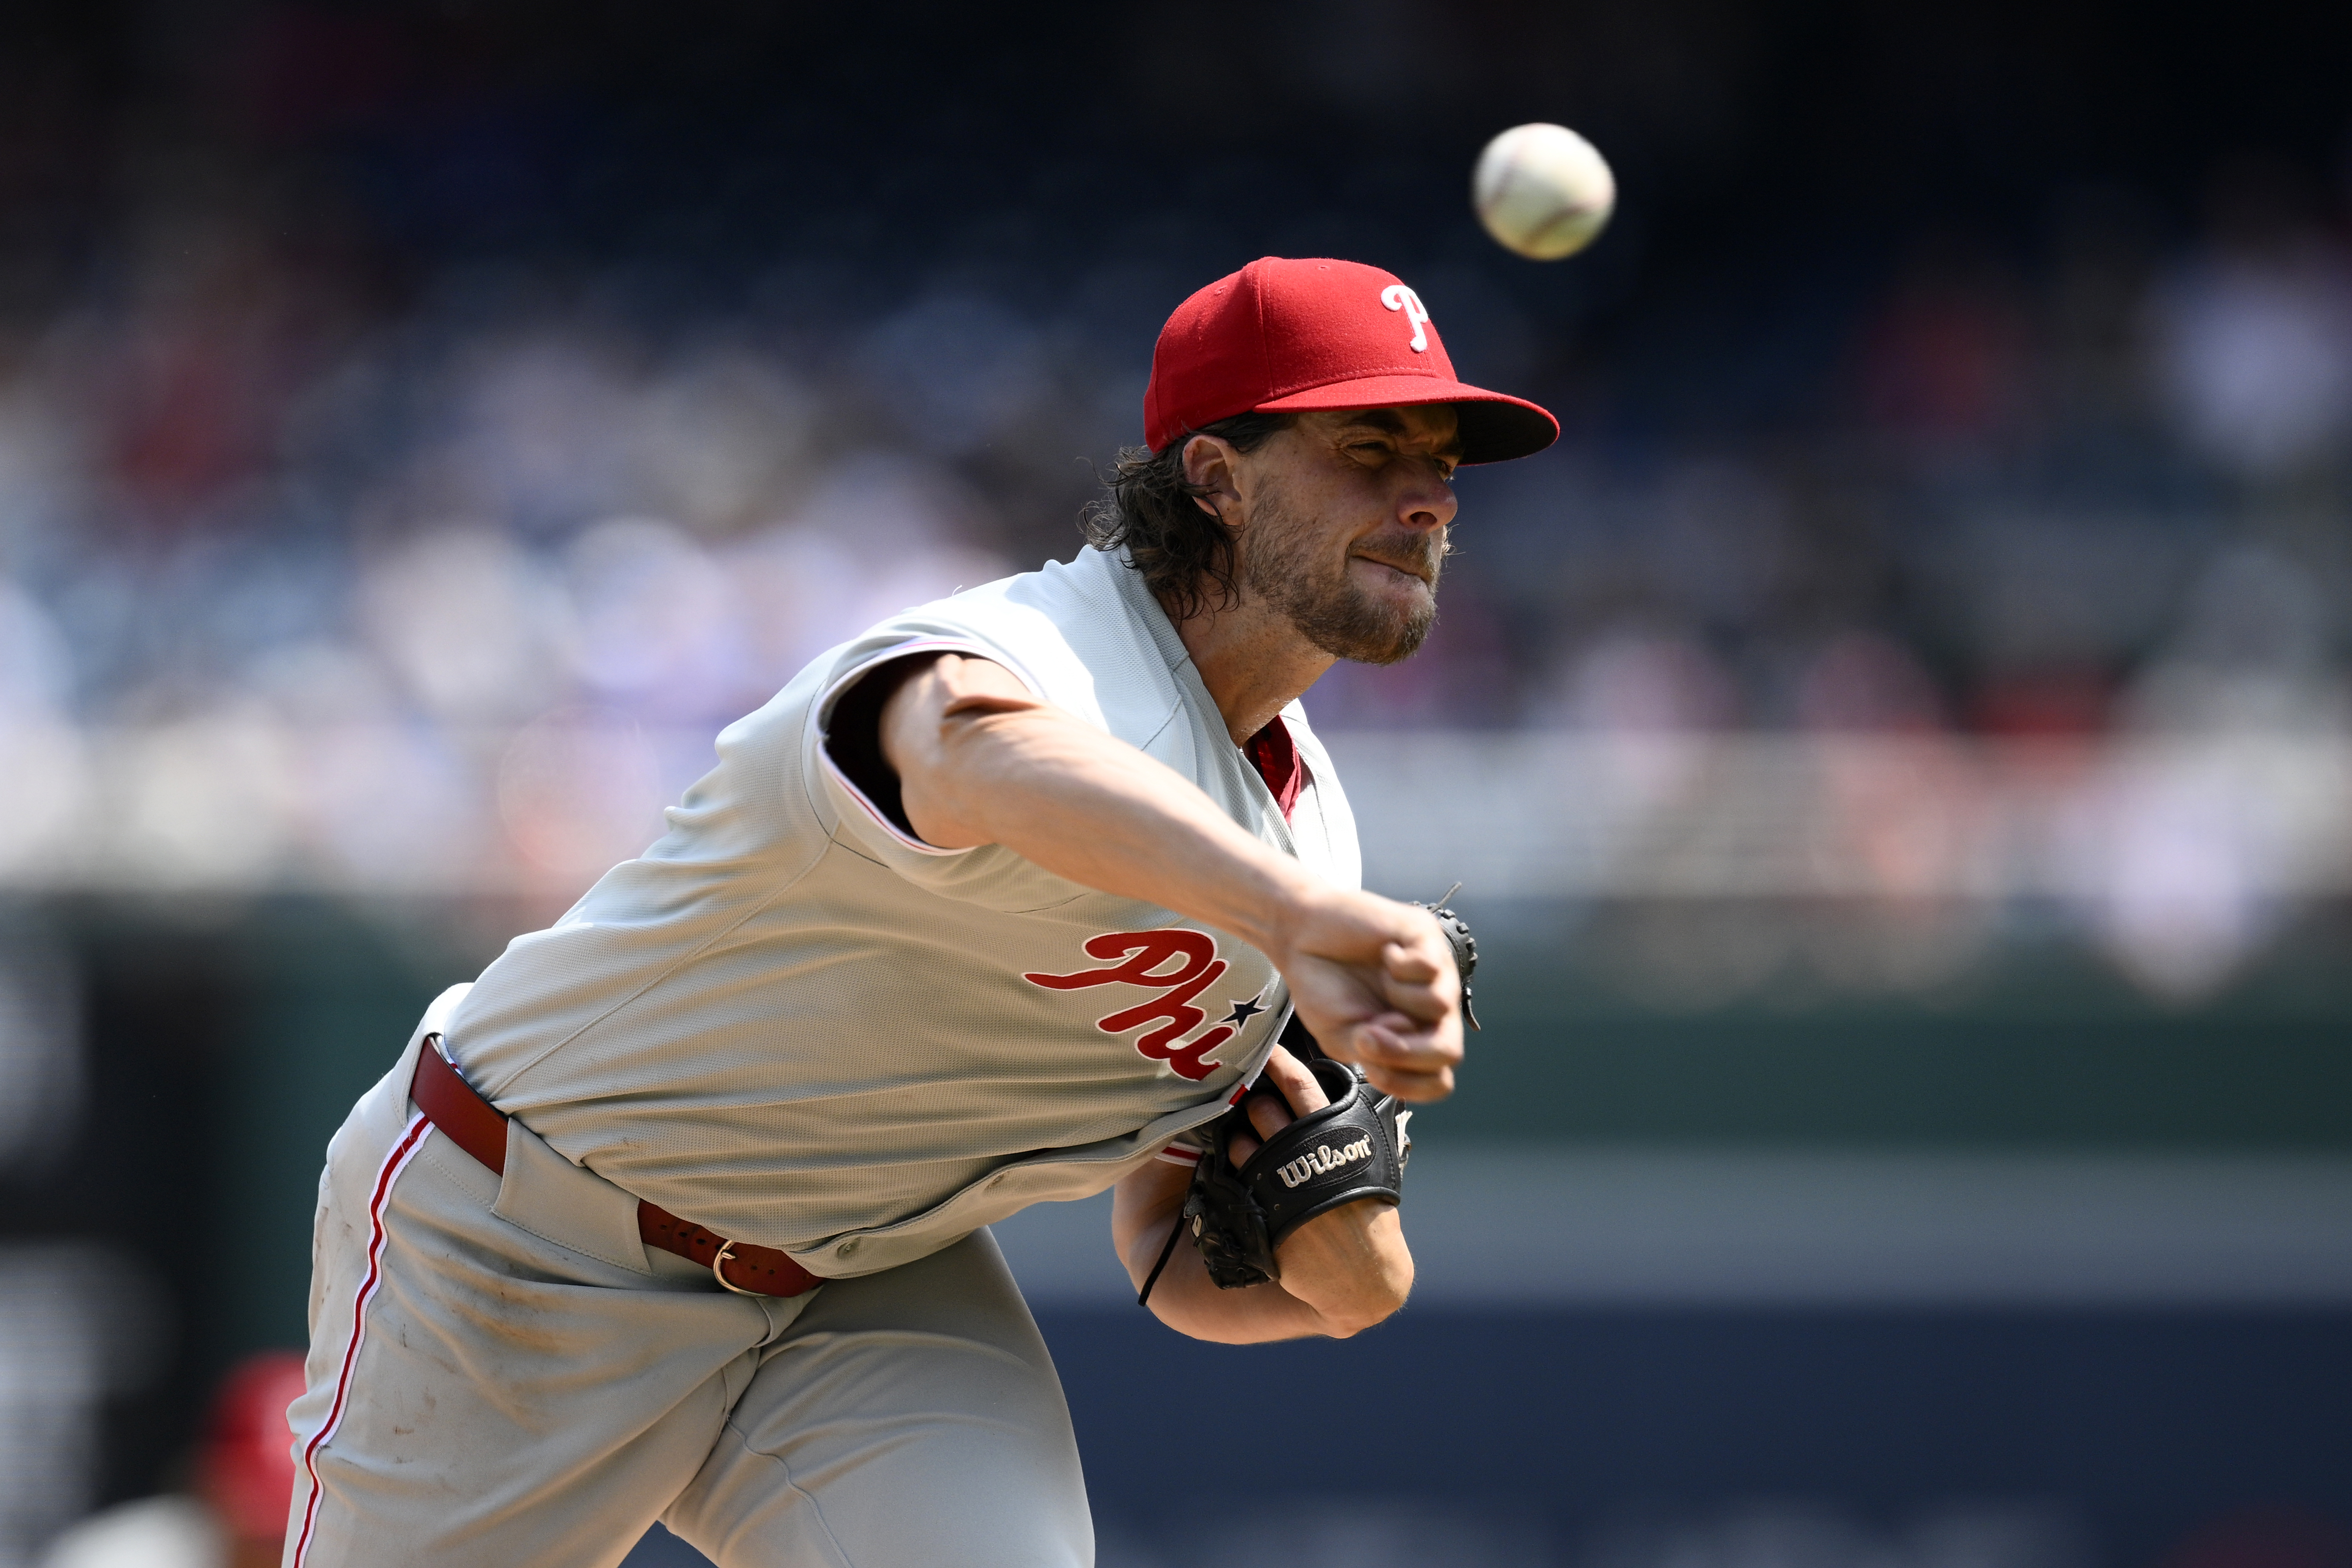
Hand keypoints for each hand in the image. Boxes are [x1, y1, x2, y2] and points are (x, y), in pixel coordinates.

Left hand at [1223, 1046, 1413, 1330]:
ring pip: (1242, 1137)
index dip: (1278, 1062)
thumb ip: (1346, 1130)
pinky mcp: (1263, 1205)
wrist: (1360, 1277)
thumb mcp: (1371, 1163)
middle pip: (1262, 1106)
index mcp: (1336, 1134)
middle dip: (1250, 1101)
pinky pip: (1236, 1171)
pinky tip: (1234, 1167)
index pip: (1300, 1084)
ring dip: (1237, 1134)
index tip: (1263, 1048)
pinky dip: (1231, 1164)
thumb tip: (1334, 1093)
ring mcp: (1281, 1179)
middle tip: (1246, 1101)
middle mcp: (1305, 1151)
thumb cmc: (1368, 1218)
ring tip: (1242, 1140)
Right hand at [1266, 889, 1461, 1101]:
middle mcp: (1431, 1010)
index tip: (1371, 1069)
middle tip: (1368, 1033)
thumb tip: (1403, 1031)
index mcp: (1413, 1038)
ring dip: (1397, 998)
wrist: (1299, 936)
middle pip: (1449, 1051)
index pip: (1437, 1079)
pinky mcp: (1427, 938)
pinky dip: (1398, 965)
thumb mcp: (1338, 1037)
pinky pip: (1430, 967)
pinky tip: (1385, 953)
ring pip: (1440, 1006)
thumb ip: (1373, 1052)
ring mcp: (1435, 974)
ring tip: (1378, 978)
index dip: (1409, 1084)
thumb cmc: (1321, 985)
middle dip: (1407, 1052)